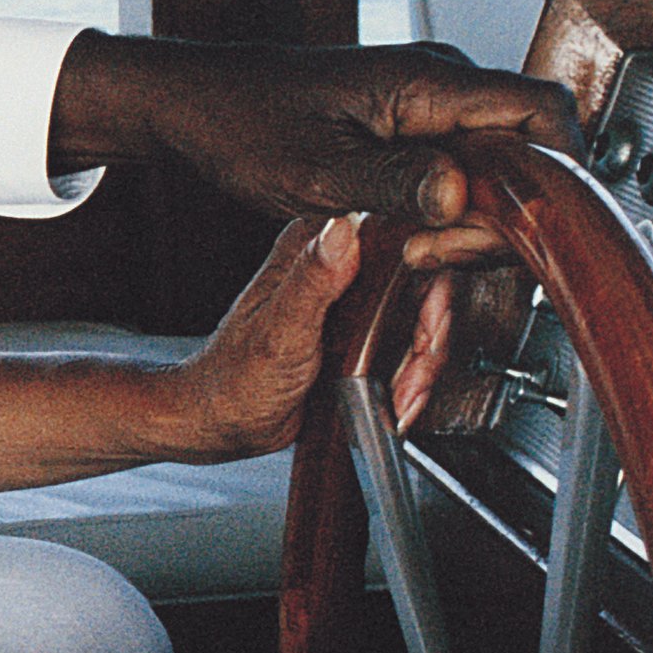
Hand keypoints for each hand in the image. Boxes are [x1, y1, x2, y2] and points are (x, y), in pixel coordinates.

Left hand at [49, 34, 575, 267]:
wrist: (198, 103)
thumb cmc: (242, 123)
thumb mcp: (314, 170)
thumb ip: (392, 183)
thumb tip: (460, 196)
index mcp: (428, 82)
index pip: (542, 110)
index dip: (562, 168)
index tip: (542, 226)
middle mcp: (441, 85)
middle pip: (529, 146)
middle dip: (510, 211)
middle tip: (447, 254)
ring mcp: (429, 105)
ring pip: (498, 164)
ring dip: (477, 217)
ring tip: (420, 252)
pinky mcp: (413, 128)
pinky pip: (463, 168)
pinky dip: (452, 210)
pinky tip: (413, 239)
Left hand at [151, 215, 456, 459]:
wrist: (225, 423)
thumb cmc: (236, 378)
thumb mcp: (280, 329)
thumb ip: (312, 280)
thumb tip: (341, 229)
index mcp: (313, 249)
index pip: (397, 239)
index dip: (427, 276)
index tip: (428, 319)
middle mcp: (334, 268)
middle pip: (418, 285)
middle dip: (425, 336)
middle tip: (412, 370)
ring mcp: (349, 304)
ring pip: (417, 321)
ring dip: (419, 366)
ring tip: (398, 395)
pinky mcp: (358, 336)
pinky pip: (403, 349)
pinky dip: (409, 379)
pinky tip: (394, 400)